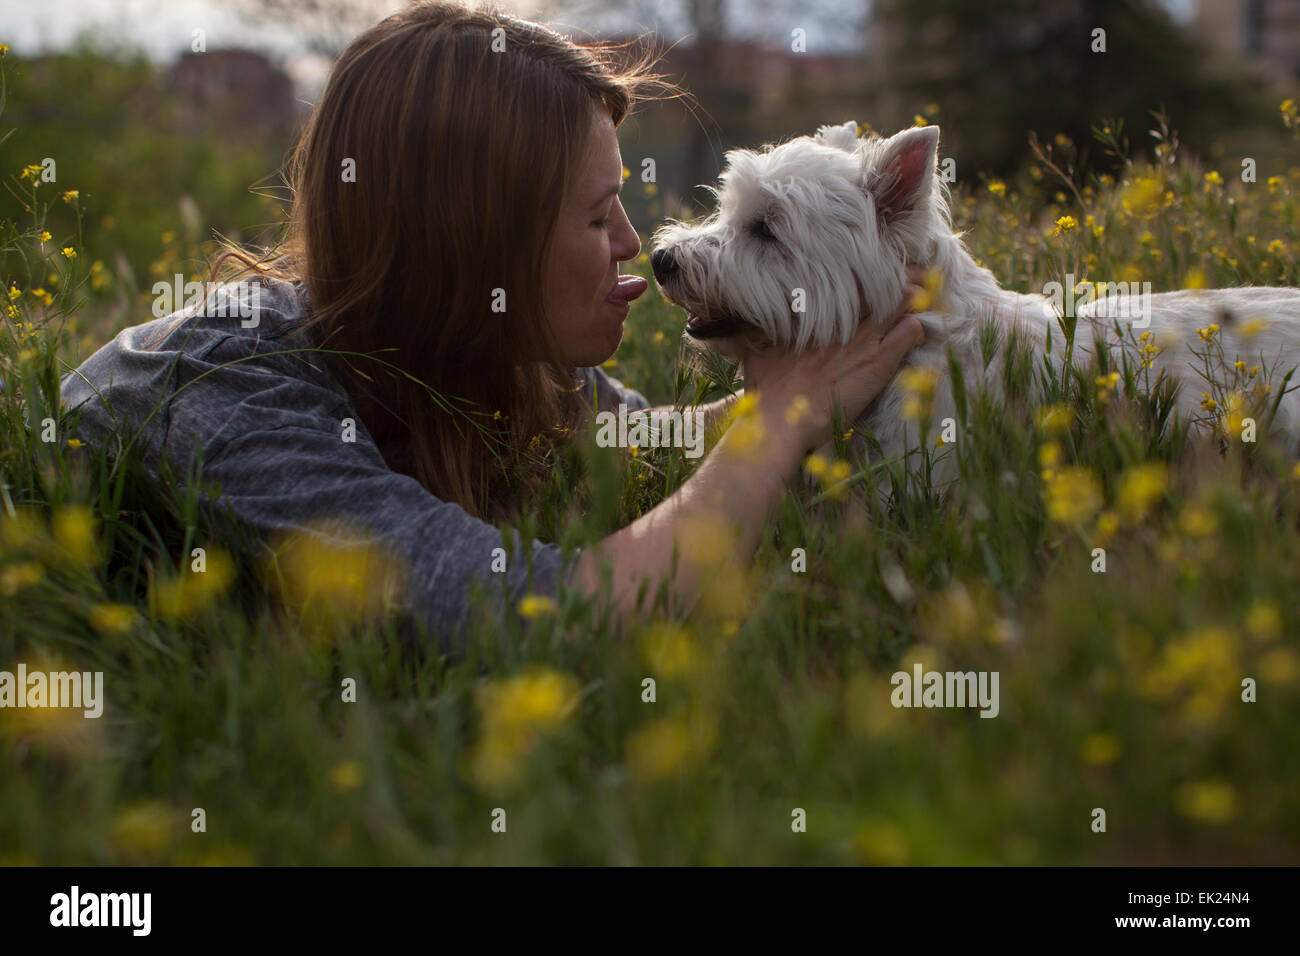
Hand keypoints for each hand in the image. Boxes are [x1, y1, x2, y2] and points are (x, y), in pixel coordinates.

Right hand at [741, 266, 927, 447]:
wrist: (779, 419)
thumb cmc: (765, 388)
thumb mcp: (756, 349)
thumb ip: (760, 330)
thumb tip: (744, 321)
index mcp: (817, 310)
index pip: (853, 275)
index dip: (871, 270)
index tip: (878, 271)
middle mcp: (842, 317)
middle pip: (882, 280)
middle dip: (901, 275)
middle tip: (913, 276)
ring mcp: (863, 337)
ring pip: (904, 299)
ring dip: (916, 297)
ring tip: (924, 298)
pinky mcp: (880, 360)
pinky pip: (911, 331)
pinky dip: (918, 329)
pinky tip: (917, 333)